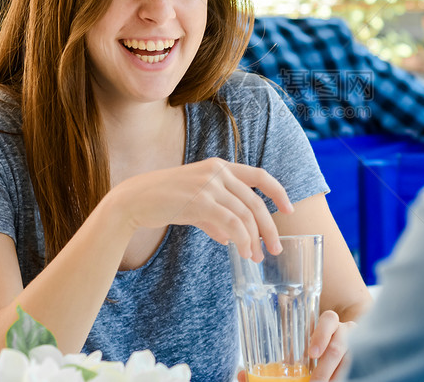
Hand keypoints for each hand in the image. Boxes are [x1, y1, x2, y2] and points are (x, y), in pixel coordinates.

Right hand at [117, 158, 293, 261]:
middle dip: (269, 227)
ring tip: (256, 257)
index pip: (259, 175)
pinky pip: (231, 223)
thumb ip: (216, 218)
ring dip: (254, 239)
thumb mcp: (195, 204)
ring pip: (244, 215)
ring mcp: (209, 185)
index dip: (278, 192)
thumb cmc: (165, 200)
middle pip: (255, 201)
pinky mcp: (200, 201)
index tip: (288, 210)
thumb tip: (231, 239)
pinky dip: (241, 240)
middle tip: (275, 248)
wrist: (135, 199)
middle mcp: (218, 172)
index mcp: (220, 167)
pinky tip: (242, 252)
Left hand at [234, 312, 352, 381]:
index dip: (321, 334)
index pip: (329, 320)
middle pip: (340, 346)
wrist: (346, 348)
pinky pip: (358, 369)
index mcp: (329, 324)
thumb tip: (242, 375)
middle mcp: (346, 333)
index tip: (311, 352)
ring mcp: (358, 348)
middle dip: (325, 368)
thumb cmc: (315, 350)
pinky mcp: (362, 361)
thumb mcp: (297, 352)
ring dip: (337, 376)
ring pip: (351, 361)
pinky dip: (346, 378)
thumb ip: (272, 364)